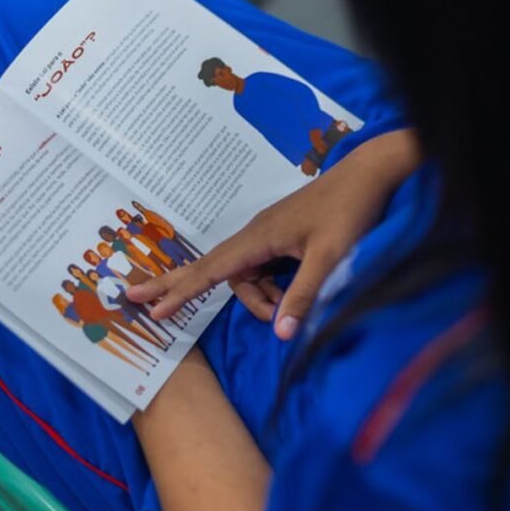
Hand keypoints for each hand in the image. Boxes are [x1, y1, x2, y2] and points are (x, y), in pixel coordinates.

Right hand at [127, 129, 420, 339]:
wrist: (371, 175)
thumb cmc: (350, 211)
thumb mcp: (331, 258)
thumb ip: (305, 295)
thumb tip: (282, 335)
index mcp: (260, 237)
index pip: (212, 269)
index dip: (182, 291)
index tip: (152, 307)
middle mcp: (257, 234)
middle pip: (212, 267)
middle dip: (179, 286)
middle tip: (138, 300)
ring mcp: (270, 234)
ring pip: (247, 276)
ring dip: (258, 299)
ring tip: (284, 313)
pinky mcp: (284, 236)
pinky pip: (263, 269)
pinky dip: (270, 289)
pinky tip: (290, 297)